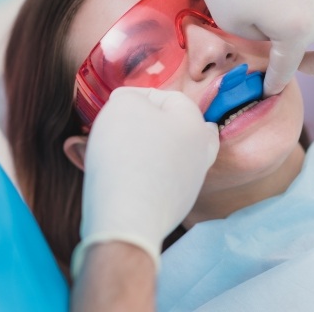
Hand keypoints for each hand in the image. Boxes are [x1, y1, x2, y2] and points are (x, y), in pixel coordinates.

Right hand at [71, 87, 218, 276]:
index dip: (138, 96)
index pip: (169, 97)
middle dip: (148, 124)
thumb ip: (130, 97)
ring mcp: (189, 183)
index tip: (113, 105)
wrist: (127, 218)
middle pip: (175, 128)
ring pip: (167, 155)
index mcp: (195, 124)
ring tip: (114, 151)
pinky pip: (157, 181)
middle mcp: (200, 153)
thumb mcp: (123, 105)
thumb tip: (130, 104)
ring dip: (143, 149)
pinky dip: (141, 174)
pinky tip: (119, 176)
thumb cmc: (126, 154)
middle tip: (122, 127)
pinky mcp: (174, 207)